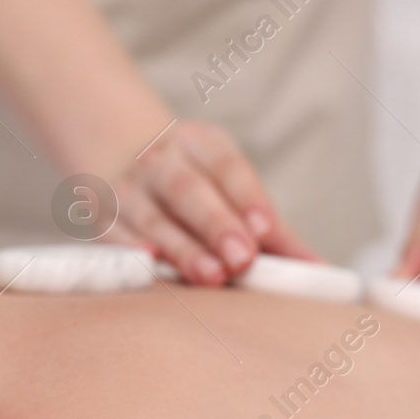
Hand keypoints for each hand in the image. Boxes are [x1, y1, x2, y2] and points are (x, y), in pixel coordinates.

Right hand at [102, 120, 318, 284]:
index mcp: (201, 143)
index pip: (228, 168)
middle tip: (242, 258)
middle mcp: (162, 160)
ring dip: (182, 248)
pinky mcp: (103, 216)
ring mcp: (129, 187)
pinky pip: (116, 235)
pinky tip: (150, 264)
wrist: (116, 151)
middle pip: (190, 192)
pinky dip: (131, 250)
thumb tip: (316, 268)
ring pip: (154, 218)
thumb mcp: (228, 184)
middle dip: (217, 224)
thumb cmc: (192, 180)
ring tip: (211, 275)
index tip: (265, 229)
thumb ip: (271, 228)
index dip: (247, 198)